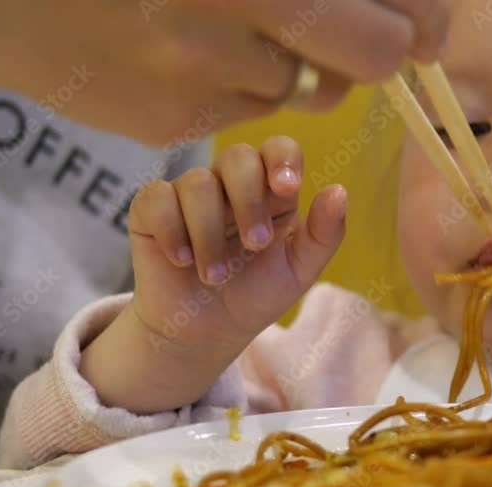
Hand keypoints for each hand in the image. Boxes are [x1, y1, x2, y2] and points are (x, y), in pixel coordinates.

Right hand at [0, 0, 449, 144]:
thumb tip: (402, 14)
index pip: (386, 17)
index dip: (425, 20)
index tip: (430, 29)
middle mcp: (233, 18)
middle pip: (368, 58)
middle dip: (379, 50)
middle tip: (374, 38)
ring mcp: (203, 77)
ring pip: (304, 88)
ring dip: (293, 63)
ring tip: (233, 27)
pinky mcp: (177, 122)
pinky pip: (249, 111)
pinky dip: (240, 86)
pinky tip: (192, 54)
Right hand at [129, 137, 345, 347]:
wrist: (207, 332)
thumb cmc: (255, 295)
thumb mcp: (299, 271)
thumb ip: (324, 234)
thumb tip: (339, 191)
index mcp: (271, 191)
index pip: (279, 149)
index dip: (282, 160)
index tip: (287, 189)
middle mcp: (230, 184)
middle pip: (238, 156)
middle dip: (249, 201)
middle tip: (256, 245)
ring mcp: (189, 194)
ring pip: (198, 183)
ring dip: (210, 234)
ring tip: (215, 276)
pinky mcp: (152, 210)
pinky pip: (156, 197)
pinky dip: (172, 231)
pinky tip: (182, 259)